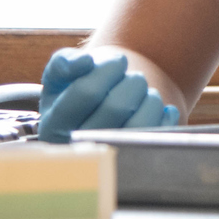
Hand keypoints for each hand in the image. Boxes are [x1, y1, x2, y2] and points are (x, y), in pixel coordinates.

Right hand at [38, 50, 179, 142]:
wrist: (98, 110)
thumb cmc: (76, 88)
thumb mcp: (60, 76)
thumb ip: (63, 62)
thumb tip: (84, 62)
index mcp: (54, 125)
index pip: (86, 92)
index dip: (108, 69)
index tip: (119, 61)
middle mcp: (80, 146)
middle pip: (117, 106)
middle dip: (133, 82)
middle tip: (134, 77)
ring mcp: (110, 155)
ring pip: (140, 123)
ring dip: (150, 98)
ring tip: (143, 91)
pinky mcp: (139, 157)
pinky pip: (159, 134)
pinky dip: (164, 114)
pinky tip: (154, 106)